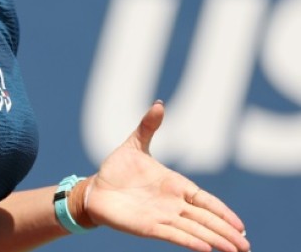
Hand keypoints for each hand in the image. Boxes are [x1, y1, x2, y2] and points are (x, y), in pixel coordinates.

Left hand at [85, 101, 251, 251]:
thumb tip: (159, 104)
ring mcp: (162, 216)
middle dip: (227, 232)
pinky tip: (205, 249)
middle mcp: (173, 203)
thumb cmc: (117, 168)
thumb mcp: (134, 144)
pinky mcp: (148, 227)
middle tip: (246, 246)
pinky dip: (188, 241)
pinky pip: (172, 235)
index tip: (240, 225)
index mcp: (175, 185)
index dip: (222, 212)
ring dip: (215, 240)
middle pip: (206, 219)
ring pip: (194, 230)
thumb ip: (148, 127)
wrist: (95, 188)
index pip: (205, 200)